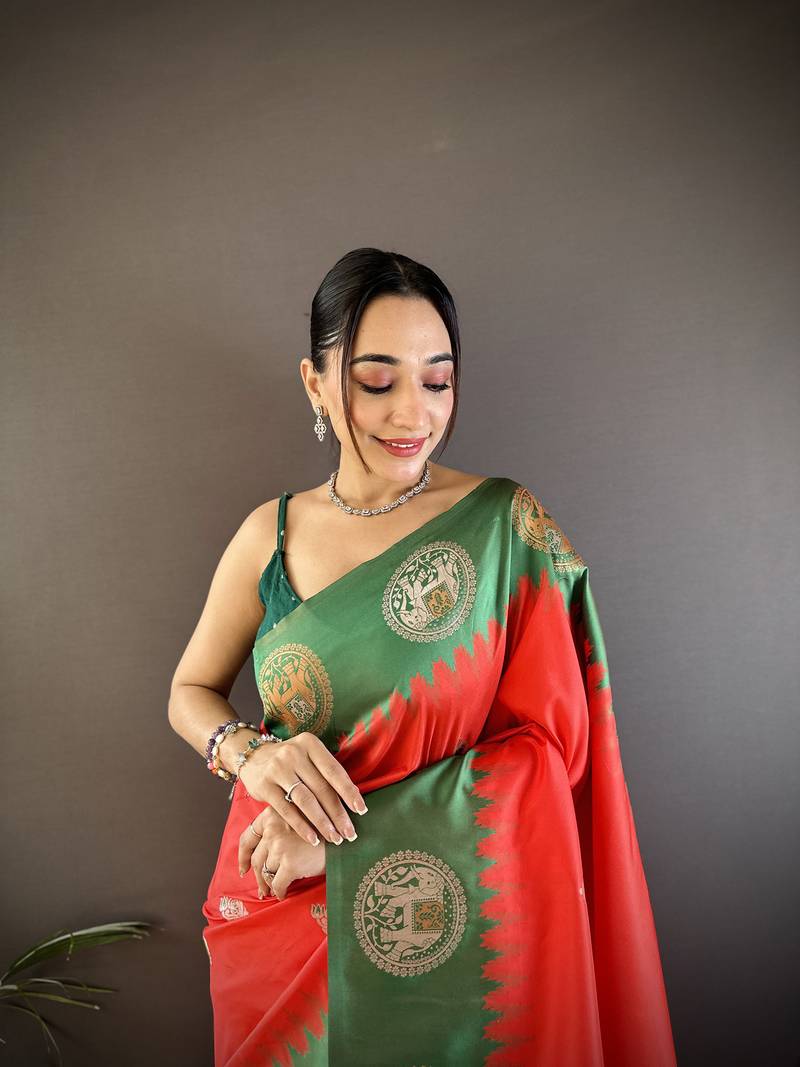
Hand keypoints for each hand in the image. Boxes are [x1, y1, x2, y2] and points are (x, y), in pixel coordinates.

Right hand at [237, 731, 367, 844]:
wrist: (253, 756)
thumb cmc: (291, 761)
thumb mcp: (308, 756)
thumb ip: (326, 772)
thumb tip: (353, 799)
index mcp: (310, 744)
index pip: (334, 770)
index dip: (348, 792)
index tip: (361, 810)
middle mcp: (294, 753)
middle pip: (322, 788)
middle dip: (338, 814)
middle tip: (350, 833)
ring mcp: (277, 769)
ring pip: (306, 801)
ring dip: (323, 823)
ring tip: (335, 838)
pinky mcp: (264, 786)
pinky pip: (287, 811)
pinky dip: (302, 827)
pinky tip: (313, 839)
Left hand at [239, 805, 325, 899]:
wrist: (346, 834)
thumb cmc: (327, 825)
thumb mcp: (300, 815)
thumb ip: (282, 824)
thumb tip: (267, 849)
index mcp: (273, 813)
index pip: (248, 837)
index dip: (243, 855)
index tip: (244, 868)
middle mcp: (273, 828)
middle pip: (256, 858)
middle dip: (257, 875)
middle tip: (261, 887)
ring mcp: (280, 846)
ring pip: (266, 872)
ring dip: (268, 884)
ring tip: (272, 891)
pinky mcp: (290, 864)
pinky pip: (277, 884)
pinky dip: (279, 891)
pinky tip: (283, 894)